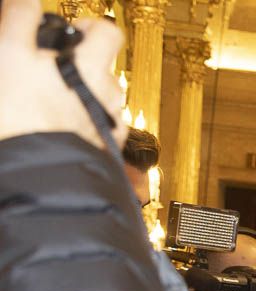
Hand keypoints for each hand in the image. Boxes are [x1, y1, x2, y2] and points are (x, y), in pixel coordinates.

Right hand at [0, 0, 127, 147]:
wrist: (33, 173)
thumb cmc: (20, 113)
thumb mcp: (9, 52)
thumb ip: (20, 17)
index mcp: (93, 66)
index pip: (108, 31)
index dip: (89, 26)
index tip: (71, 31)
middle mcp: (110, 94)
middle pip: (103, 66)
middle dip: (79, 63)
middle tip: (48, 69)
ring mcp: (111, 122)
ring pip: (101, 97)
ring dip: (81, 92)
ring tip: (50, 99)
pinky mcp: (106, 147)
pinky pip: (100, 124)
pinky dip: (84, 118)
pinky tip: (61, 123)